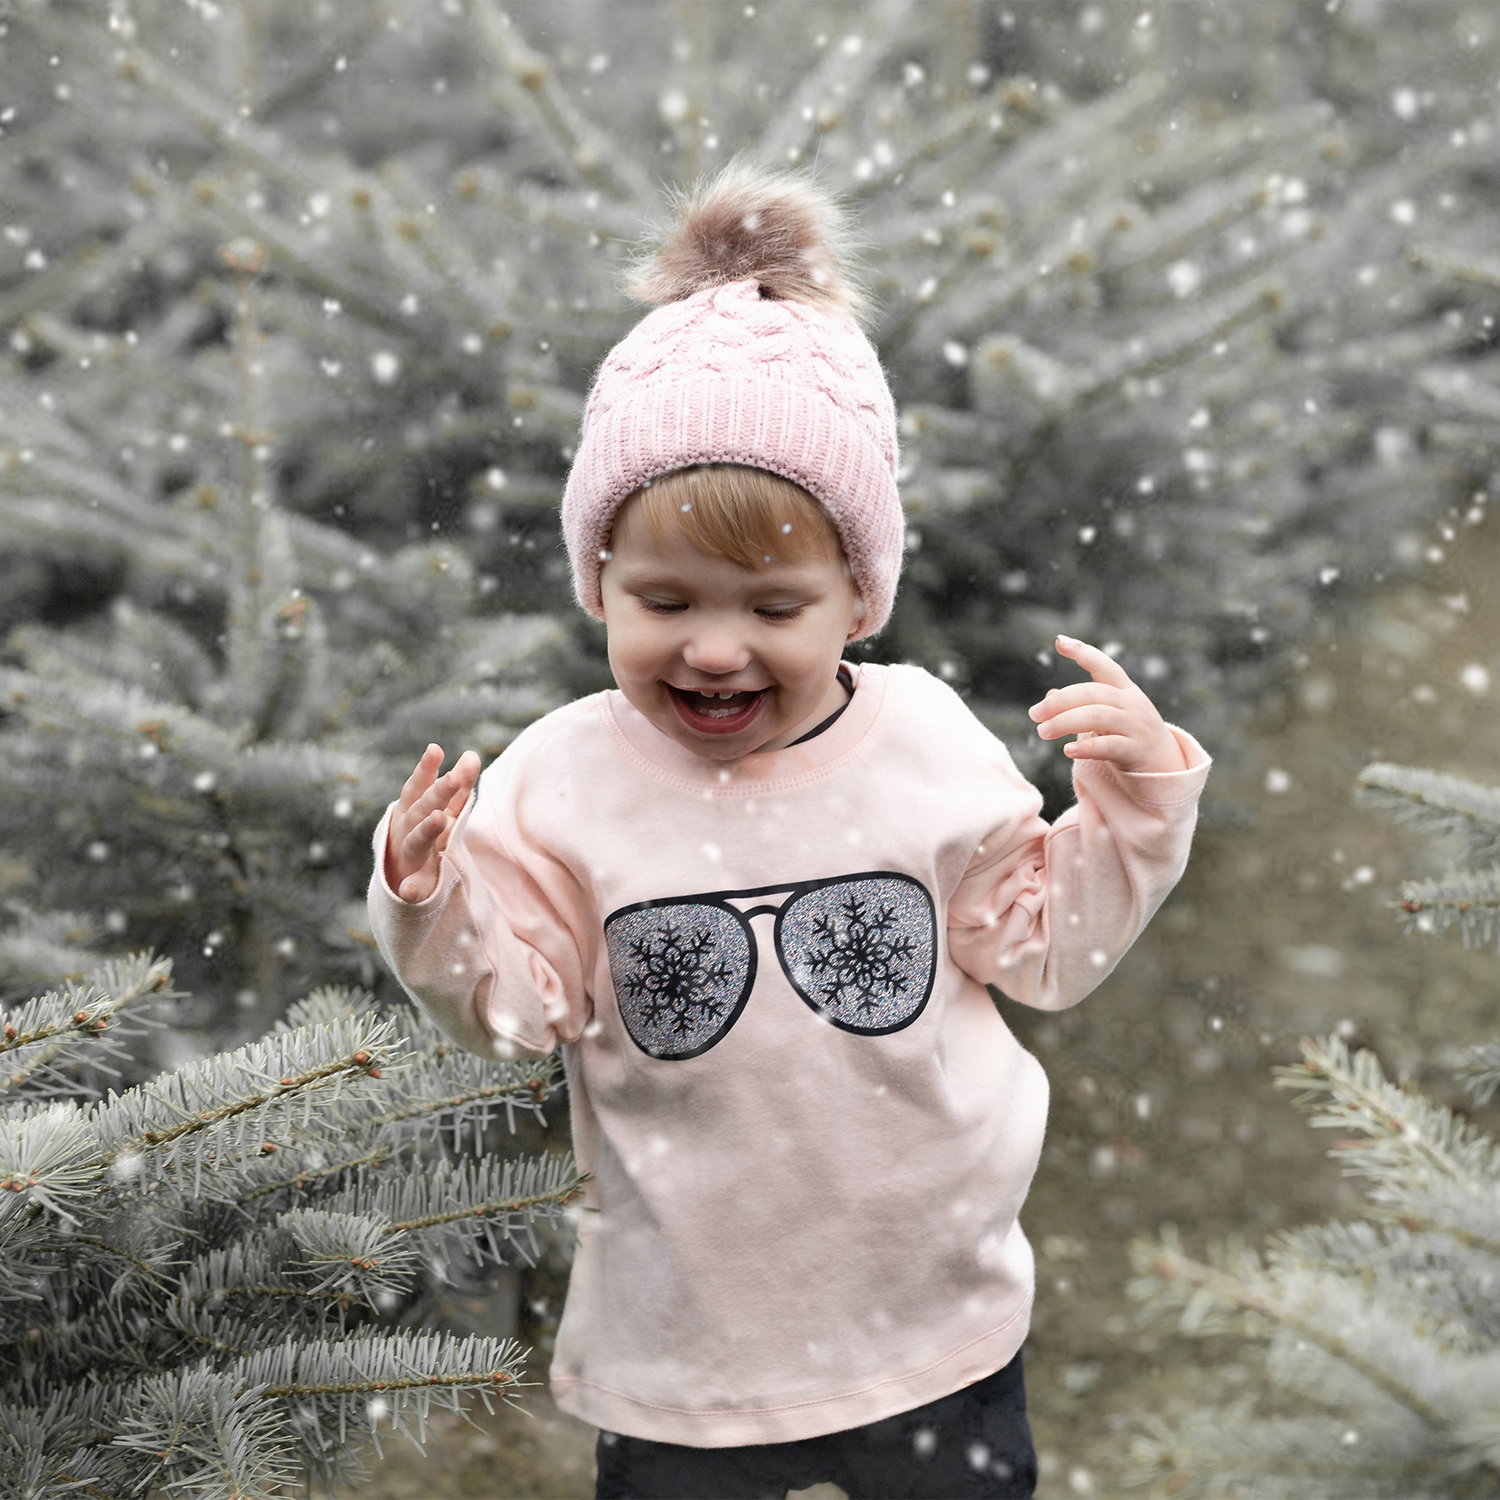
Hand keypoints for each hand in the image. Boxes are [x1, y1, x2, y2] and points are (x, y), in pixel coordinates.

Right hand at [384, 744, 481, 902]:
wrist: (400, 874)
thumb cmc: (424, 831)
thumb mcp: (442, 809)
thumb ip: (457, 785)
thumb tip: (471, 754)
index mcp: (413, 808)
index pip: (421, 785)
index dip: (427, 768)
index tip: (435, 749)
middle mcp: (407, 828)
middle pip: (422, 808)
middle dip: (437, 794)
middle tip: (452, 778)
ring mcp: (409, 855)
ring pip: (416, 841)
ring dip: (426, 830)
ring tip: (439, 818)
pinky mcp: (413, 883)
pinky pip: (411, 888)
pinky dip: (410, 889)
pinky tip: (410, 892)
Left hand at [1029, 636, 1188, 773]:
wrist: (1165, 769)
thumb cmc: (1128, 739)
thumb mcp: (1108, 718)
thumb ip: (1082, 706)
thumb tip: (1049, 696)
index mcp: (1125, 691)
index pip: (1104, 665)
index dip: (1083, 652)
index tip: (1060, 641)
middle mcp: (1132, 703)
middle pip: (1092, 693)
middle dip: (1059, 702)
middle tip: (1034, 714)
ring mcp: (1136, 726)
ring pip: (1097, 716)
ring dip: (1064, 722)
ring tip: (1043, 732)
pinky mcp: (1136, 751)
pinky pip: (1109, 746)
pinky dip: (1086, 748)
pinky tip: (1068, 750)